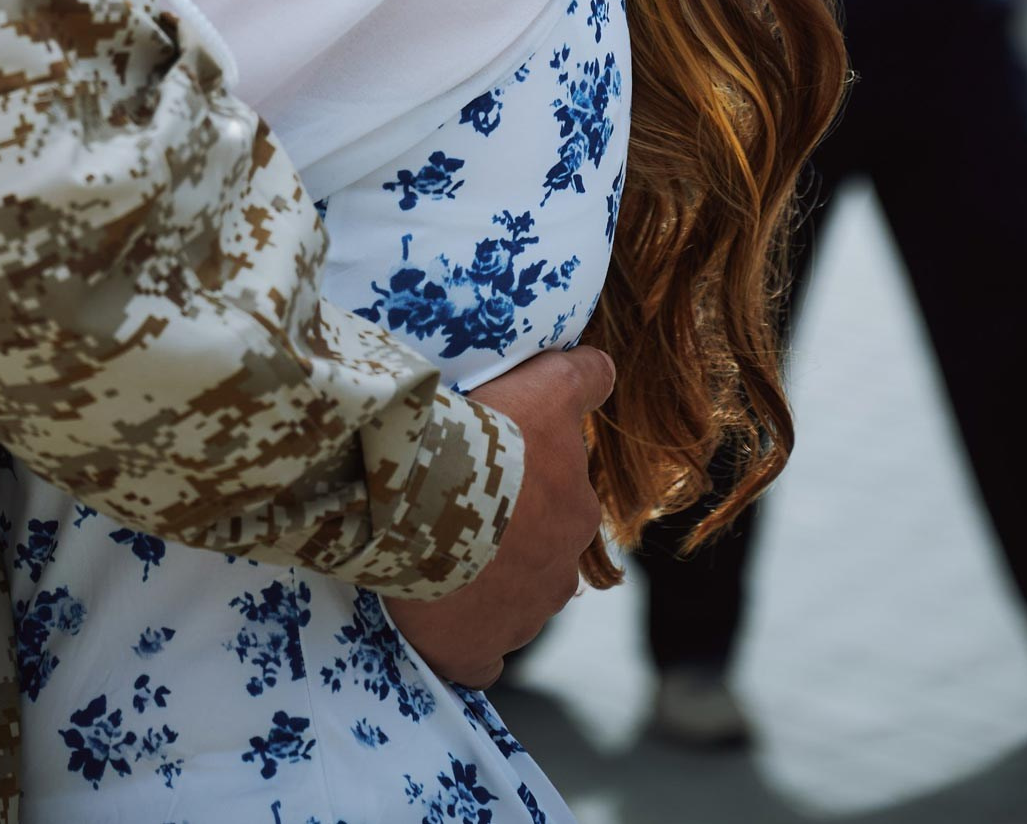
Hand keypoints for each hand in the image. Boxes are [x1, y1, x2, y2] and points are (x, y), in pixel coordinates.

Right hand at [386, 345, 613, 688]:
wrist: (421, 494)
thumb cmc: (484, 436)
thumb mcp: (544, 387)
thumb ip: (582, 377)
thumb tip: (605, 367)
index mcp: (576, 513)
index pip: (566, 504)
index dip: (531, 487)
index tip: (496, 471)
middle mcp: (559, 572)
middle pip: (540, 556)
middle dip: (511, 539)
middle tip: (458, 504)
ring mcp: (520, 617)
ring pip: (511, 603)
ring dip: (485, 584)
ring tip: (436, 550)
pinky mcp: (476, 651)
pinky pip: (480, 660)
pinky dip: (468, 646)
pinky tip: (445, 623)